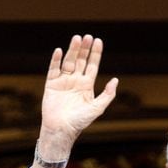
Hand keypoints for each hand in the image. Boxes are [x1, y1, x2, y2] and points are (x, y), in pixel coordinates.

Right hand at [37, 34, 117, 162]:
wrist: (61, 130)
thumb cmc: (79, 121)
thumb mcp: (97, 108)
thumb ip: (107, 95)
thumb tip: (115, 80)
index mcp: (87, 85)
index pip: (92, 65)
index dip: (95, 53)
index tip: (98, 41)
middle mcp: (75, 81)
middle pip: (80, 60)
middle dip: (84, 49)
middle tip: (87, 37)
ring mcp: (63, 82)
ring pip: (68, 62)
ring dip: (72, 50)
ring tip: (76, 39)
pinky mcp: (51, 85)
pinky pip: (54, 69)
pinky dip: (56, 60)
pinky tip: (60, 51)